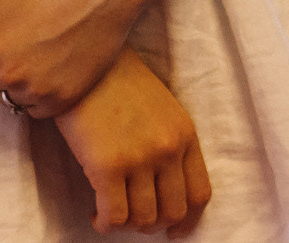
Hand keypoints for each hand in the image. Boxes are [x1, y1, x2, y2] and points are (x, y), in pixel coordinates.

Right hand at [51, 50, 211, 235]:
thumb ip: (169, 145)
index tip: (173, 231)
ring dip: (126, 223)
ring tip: (110, 211)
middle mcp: (168, 149)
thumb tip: (163, 191)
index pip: (200, 194)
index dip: (188, 221)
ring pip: (143, 219)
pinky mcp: (107, 166)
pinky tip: (95, 212)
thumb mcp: (161, 110)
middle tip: (132, 217)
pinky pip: (114, 216)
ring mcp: (139, 159)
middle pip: (172, 212)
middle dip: (152, 225)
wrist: (88, 62)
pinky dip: (105, 223)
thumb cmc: (120, 84)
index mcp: (185, 135)